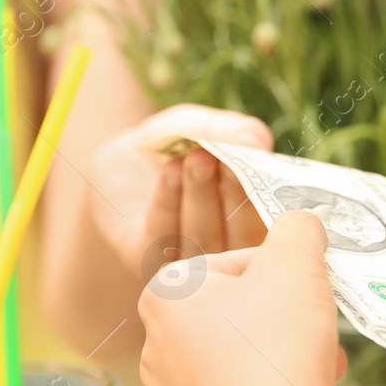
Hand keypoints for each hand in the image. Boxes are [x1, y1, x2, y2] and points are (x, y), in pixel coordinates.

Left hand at [89, 104, 272, 274]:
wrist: (114, 160)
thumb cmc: (167, 145)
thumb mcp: (195, 126)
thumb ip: (228, 131)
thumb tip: (259, 143)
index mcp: (251, 222)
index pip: (271, 221)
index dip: (267, 193)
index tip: (255, 159)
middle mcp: (224, 250)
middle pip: (241, 235)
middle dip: (235, 194)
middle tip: (225, 159)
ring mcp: (186, 259)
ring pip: (204, 239)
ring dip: (201, 194)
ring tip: (196, 157)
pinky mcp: (146, 257)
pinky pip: (164, 236)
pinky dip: (169, 200)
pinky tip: (170, 172)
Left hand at [138, 211, 343, 385]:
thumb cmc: (278, 343)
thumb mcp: (296, 259)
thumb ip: (296, 227)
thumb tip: (299, 223)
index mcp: (164, 294)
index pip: (234, 269)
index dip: (282, 278)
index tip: (309, 297)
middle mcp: (152, 348)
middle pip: (233, 323)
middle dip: (280, 328)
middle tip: (320, 340)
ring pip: (233, 373)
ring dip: (273, 370)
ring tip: (313, 378)